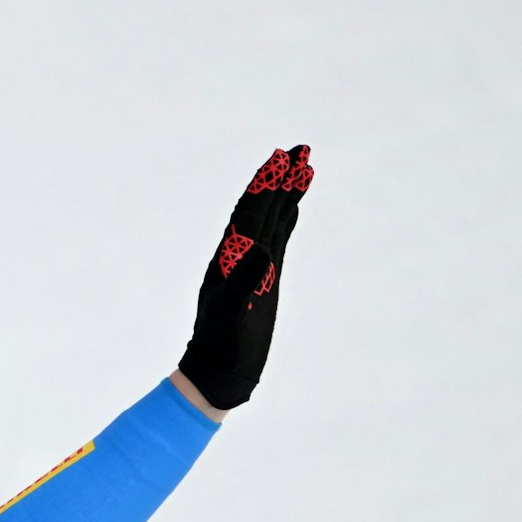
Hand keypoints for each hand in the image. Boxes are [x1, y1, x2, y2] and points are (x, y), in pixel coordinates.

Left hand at [177, 145, 313, 410]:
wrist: (216, 374)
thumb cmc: (221, 346)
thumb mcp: (232, 313)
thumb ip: (243, 281)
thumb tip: (259, 250)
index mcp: (230, 258)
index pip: (249, 211)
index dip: (265, 184)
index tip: (282, 157)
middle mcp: (240, 257)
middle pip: (262, 207)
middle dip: (280, 178)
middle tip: (302, 147)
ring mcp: (253, 266)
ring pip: (272, 220)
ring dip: (286, 194)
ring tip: (305, 165)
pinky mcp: (264, 280)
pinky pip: (278, 242)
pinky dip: (286, 221)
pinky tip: (294, 208)